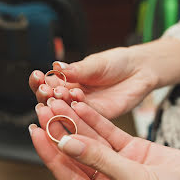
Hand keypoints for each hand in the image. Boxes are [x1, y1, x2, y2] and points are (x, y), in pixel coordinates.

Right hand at [29, 38, 179, 118]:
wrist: (141, 70)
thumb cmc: (117, 63)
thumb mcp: (95, 63)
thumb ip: (78, 69)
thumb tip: (57, 68)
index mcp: (67, 81)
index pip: (46, 83)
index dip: (39, 81)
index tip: (37, 76)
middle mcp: (72, 96)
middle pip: (51, 100)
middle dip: (46, 94)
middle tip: (46, 89)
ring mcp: (83, 107)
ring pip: (65, 110)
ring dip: (59, 103)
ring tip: (58, 95)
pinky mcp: (97, 116)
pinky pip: (83, 116)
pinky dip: (76, 109)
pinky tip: (74, 101)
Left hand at [29, 99, 179, 179]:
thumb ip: (100, 160)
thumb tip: (66, 143)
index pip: (65, 171)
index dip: (47, 151)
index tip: (34, 131)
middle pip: (74, 151)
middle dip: (57, 130)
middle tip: (42, 108)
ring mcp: (117, 164)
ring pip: (89, 138)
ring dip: (74, 120)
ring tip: (58, 100)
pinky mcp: (131, 150)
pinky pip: (109, 132)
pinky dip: (96, 118)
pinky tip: (81, 104)